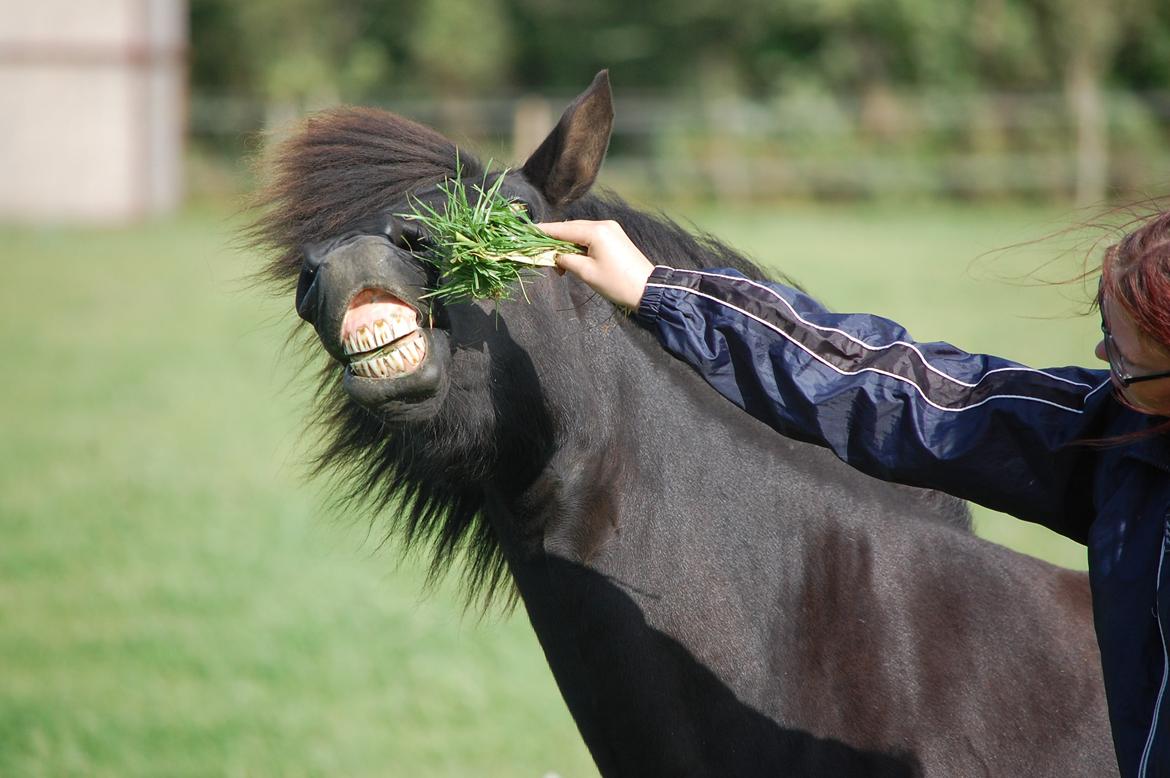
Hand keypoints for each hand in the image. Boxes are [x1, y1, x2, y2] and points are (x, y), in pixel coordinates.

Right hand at [538, 220, 654, 309]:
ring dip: (567, 245)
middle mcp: (604, 225)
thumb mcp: (586, 272)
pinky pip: (591, 237)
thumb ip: (566, 260)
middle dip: (555, 241)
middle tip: (541, 254)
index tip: (528, 232)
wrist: (647, 289)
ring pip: (580, 233)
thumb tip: (553, 255)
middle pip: (571, 228)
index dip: (544, 231)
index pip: (563, 228)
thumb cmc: (616, 283)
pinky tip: (572, 258)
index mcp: (597, 231)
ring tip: (558, 264)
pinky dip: (579, 246)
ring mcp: (611, 229)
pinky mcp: (615, 237)